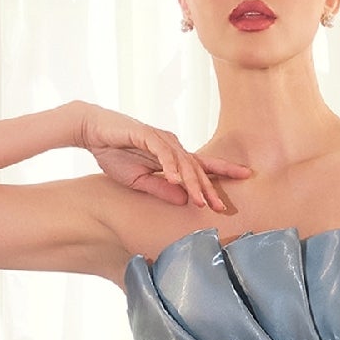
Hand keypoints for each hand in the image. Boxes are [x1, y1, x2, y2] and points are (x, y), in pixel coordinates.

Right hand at [75, 103, 251, 212]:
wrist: (93, 132)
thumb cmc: (116, 154)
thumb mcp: (140, 180)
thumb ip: (161, 189)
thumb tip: (184, 201)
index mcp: (173, 156)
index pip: (202, 165)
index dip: (224, 171)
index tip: (245, 177)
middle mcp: (171, 145)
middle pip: (196, 168)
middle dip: (210, 188)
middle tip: (221, 207)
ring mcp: (160, 139)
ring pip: (182, 162)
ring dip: (192, 183)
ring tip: (201, 201)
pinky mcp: (146, 134)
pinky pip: (162, 152)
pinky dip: (170, 166)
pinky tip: (176, 181)